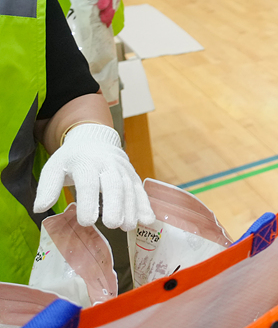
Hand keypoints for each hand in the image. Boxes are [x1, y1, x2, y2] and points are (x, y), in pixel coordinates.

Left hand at [34, 124, 153, 229]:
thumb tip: (40, 208)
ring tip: (128, 227)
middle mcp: (107, 164)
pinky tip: (148, 220)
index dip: (88, 201)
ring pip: (129, 188)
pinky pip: (140, 190)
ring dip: (131, 208)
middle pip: (114, 184)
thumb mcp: (53, 168)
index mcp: (85, 162)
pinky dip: (145, 205)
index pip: (88, 181)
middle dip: (114, 204)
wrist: (94, 140)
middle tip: (112, 224)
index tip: (86, 222)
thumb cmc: (71, 159)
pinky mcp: (132, 176)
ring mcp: (122, 169)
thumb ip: (47, 187)